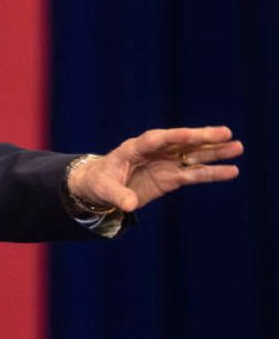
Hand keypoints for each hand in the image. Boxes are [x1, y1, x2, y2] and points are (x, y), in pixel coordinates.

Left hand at [67, 126, 242, 212]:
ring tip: (238, 147)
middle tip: (226, 133)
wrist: (100, 187)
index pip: (155, 139)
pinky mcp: (171, 177)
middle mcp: (153, 152)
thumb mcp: (104, 189)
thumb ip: (117, 195)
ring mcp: (164, 163)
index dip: (173, 137)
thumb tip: (129, 205)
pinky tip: (232, 170)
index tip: (191, 134)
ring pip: (192, 155)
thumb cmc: (99, 183)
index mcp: (133, 148)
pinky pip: (194, 174)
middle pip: (180, 142)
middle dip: (201, 138)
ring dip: (214, 152)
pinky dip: (212, 173)